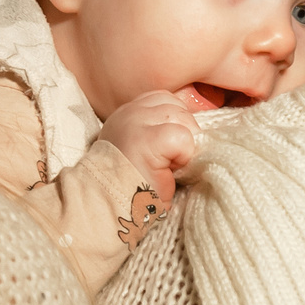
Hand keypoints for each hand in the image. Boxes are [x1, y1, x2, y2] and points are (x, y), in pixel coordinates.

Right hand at [96, 89, 197, 208]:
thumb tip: (193, 127)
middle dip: (184, 133)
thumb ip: (158, 128)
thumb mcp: (141, 146)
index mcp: (127, 112)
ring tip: (167, 166)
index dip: (176, 122)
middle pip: (177, 106)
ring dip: (184, 145)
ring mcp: (136, 122)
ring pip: (183, 118)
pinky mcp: (147, 139)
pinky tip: (170, 170)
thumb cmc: (132, 184)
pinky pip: (183, 137)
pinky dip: (184, 156)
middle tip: (169, 161)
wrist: (111, 205)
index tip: (167, 149)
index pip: (166, 99)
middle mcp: (129, 112)